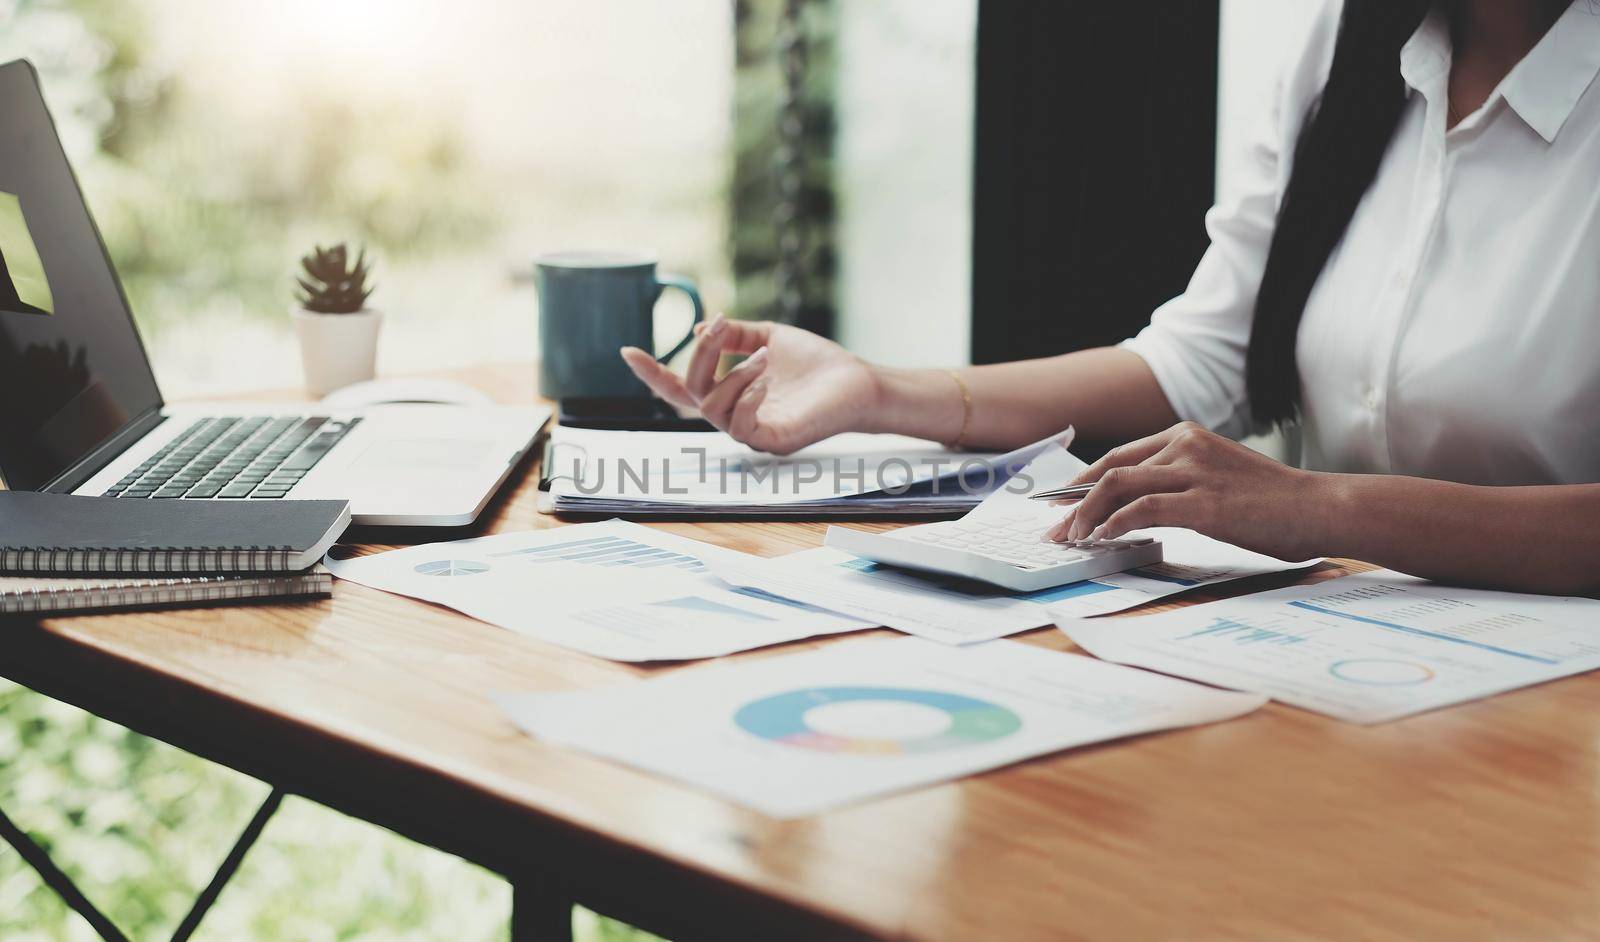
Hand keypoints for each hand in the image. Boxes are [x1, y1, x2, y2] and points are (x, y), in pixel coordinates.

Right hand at [620, 314, 879, 454]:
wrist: (858, 382)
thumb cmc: (817, 364)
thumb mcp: (768, 338)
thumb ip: (734, 335)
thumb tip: (697, 329)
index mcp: (730, 394)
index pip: (681, 389)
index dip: (653, 374)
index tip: (627, 351)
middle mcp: (734, 416)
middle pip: (692, 393)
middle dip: (702, 356)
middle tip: (718, 326)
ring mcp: (751, 433)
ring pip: (712, 408)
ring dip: (731, 374)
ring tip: (762, 356)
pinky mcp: (772, 442)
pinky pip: (740, 426)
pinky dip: (746, 396)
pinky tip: (766, 379)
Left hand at [1045, 421, 1331, 560]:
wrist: (1321, 508)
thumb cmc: (1275, 502)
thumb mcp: (1219, 478)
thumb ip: (1180, 483)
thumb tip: (1136, 510)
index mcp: (1186, 436)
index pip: (1119, 457)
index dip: (1084, 482)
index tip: (1062, 505)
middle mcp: (1184, 445)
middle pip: (1109, 469)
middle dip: (1073, 501)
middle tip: (1054, 528)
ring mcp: (1193, 471)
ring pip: (1116, 486)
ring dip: (1084, 514)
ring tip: (1070, 539)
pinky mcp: (1202, 503)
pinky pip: (1140, 510)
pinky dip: (1113, 524)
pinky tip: (1101, 540)